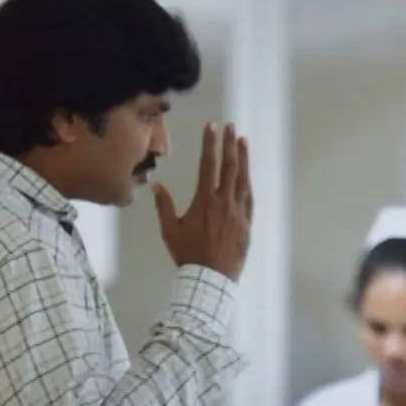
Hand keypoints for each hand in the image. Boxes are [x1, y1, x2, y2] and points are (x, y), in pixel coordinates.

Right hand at [155, 121, 252, 281]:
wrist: (211, 279)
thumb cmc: (188, 255)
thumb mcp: (170, 231)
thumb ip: (164, 207)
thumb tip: (156, 186)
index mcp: (204, 201)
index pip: (208, 165)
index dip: (210, 143)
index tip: (212, 127)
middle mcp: (224, 202)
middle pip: (229, 166)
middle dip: (229, 143)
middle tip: (231, 126)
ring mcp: (238, 212)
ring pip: (243, 179)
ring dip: (243, 158)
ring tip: (243, 141)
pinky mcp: (247, 224)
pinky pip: (249, 198)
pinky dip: (248, 183)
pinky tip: (247, 174)